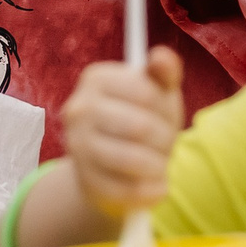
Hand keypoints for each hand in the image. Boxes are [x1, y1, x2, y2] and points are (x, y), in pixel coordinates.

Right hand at [62, 50, 184, 216]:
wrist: (114, 167)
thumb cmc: (141, 118)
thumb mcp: (156, 92)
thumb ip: (164, 73)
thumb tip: (160, 56)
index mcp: (96, 78)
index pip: (145, 92)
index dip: (165, 108)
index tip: (166, 115)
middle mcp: (79, 109)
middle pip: (140, 126)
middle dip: (165, 139)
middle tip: (168, 144)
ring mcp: (77, 146)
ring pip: (132, 159)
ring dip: (159, 165)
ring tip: (162, 164)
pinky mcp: (85, 180)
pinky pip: (127, 190)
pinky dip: (151, 191)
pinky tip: (157, 186)